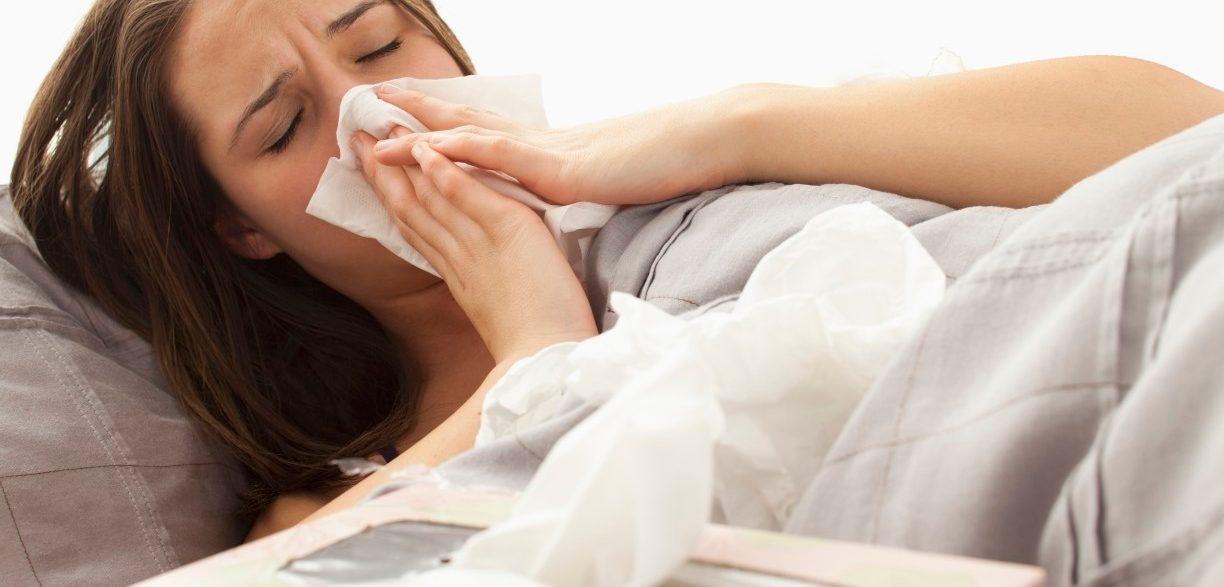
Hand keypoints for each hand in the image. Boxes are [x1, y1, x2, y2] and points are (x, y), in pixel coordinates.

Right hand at [353, 133, 598, 363]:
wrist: (551, 358)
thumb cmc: (537, 341)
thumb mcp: (500, 307)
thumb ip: (485, 283)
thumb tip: (482, 276)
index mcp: (458, 275)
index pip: (417, 229)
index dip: (392, 197)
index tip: (374, 171)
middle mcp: (459, 258)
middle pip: (411, 208)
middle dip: (383, 173)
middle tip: (357, 140)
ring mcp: (479, 245)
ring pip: (430, 198)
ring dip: (404, 163)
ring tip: (382, 130)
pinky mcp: (507, 233)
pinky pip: (469, 197)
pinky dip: (446, 173)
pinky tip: (425, 149)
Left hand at [369, 84, 755, 205]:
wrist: (702, 145)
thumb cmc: (662, 164)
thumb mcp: (607, 176)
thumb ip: (576, 182)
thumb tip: (562, 189)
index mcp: (547, 151)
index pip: (485, 134)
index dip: (443, 125)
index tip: (406, 118)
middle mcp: (539, 145)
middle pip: (467, 122)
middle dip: (417, 113)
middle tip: (373, 101)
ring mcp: (547, 152)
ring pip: (473, 134)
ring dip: (424, 127)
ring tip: (380, 121)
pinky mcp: (562, 167)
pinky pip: (504, 154)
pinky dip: (466, 147)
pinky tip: (434, 142)